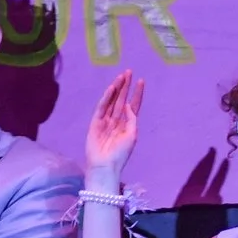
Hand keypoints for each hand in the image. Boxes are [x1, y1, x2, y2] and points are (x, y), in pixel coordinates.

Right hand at [84, 70, 143, 186]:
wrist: (105, 165)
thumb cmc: (121, 154)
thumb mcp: (132, 136)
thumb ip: (132, 119)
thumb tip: (129, 106)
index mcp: (127, 125)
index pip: (133, 106)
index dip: (136, 93)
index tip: (141, 81)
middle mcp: (116, 120)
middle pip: (122, 99)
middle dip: (125, 86)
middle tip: (129, 71)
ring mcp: (106, 121)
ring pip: (112, 101)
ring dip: (117, 88)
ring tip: (121, 76)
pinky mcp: (96, 122)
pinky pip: (102, 107)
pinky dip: (106, 98)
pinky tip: (112, 89)